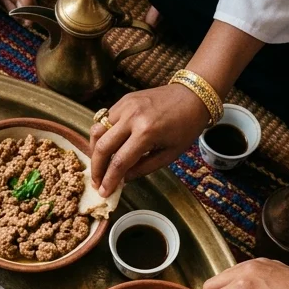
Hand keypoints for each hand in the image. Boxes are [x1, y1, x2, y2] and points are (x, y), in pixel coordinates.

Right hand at [89, 84, 208, 196]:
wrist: (193, 95)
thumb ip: (143, 168)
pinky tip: (106, 147)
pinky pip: (104, 120)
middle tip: (96, 183)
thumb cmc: (186, 127)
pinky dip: (101, 136)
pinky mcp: (123, 100)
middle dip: (96, 169)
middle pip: (102, 147)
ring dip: (94, 151)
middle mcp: (132, 117)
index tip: (104, 192)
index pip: (119, 162)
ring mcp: (125, 106)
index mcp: (147, 132)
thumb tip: (122, 179)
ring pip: (97, 132)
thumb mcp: (170, 154)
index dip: (109, 180)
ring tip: (98, 165)